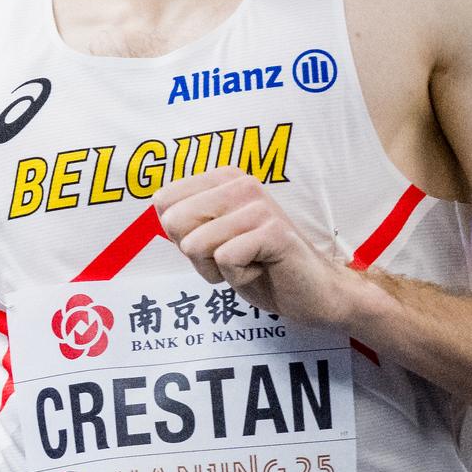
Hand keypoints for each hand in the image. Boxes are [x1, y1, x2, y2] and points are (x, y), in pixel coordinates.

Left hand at [154, 167, 355, 329]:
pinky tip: (261, 270)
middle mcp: (240, 183)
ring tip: (248, 263)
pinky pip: (225, 259)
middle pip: (173, 221)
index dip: (179, 235)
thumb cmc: (257, 265)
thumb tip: (159, 207)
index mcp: (222, 179)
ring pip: (195, 244)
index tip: (214, 243)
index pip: (162, 201)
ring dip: (216, 269)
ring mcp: (258, 205)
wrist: (312, 292)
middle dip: (194, 254)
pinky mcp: (273, 231)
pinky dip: (237, 277)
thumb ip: (185, 221)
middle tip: (230, 257)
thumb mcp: (210, 239)